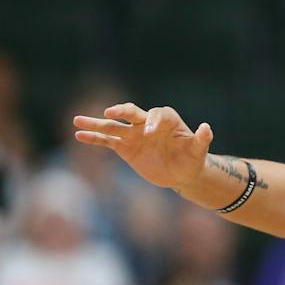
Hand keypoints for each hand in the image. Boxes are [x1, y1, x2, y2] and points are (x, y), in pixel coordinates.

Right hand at [74, 102, 213, 190]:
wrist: (181, 173)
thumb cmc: (192, 160)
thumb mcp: (199, 152)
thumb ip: (202, 140)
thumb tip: (207, 127)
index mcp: (166, 119)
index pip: (157, 115)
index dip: (152, 121)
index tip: (150, 132)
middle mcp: (146, 123)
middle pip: (130, 112)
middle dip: (121, 111)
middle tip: (110, 112)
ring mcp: (133, 134)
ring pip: (112, 126)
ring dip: (95, 123)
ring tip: (77, 120)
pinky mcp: (125, 147)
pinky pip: (107, 141)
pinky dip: (94, 139)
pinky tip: (79, 136)